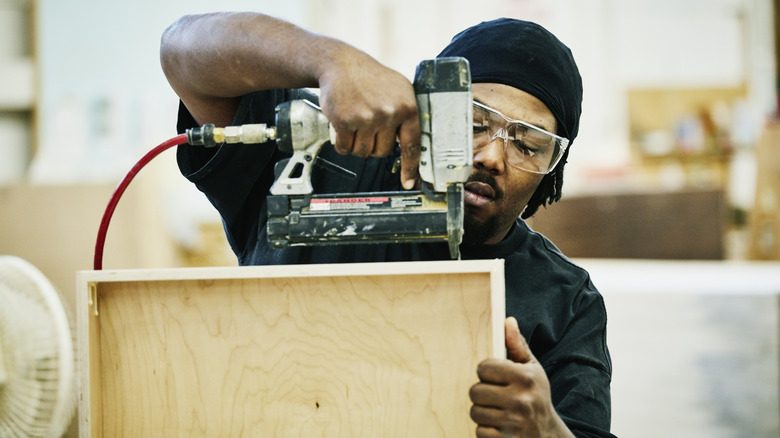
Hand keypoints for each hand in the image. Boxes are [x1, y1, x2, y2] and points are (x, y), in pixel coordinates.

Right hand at [317, 49, 420, 188]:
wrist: (340, 63)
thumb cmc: (369, 78)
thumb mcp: (398, 90)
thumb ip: (405, 116)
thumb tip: (413, 148)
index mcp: (407, 107)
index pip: (412, 145)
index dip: (411, 168)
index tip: (409, 183)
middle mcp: (389, 113)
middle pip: (382, 153)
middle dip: (373, 144)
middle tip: (367, 126)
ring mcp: (366, 118)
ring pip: (363, 152)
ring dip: (356, 144)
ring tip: (355, 122)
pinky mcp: (345, 121)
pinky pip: (344, 148)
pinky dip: (340, 142)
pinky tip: (341, 126)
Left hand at [469, 317, 573, 437]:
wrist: (548, 435)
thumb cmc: (536, 396)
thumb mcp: (532, 369)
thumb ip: (517, 346)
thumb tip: (507, 320)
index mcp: (525, 378)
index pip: (483, 368)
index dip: (486, 372)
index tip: (495, 377)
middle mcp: (520, 400)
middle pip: (475, 391)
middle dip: (482, 394)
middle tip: (495, 396)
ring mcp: (513, 422)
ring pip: (475, 412)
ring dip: (483, 413)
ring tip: (497, 411)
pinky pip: (479, 431)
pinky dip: (486, 430)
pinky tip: (499, 426)